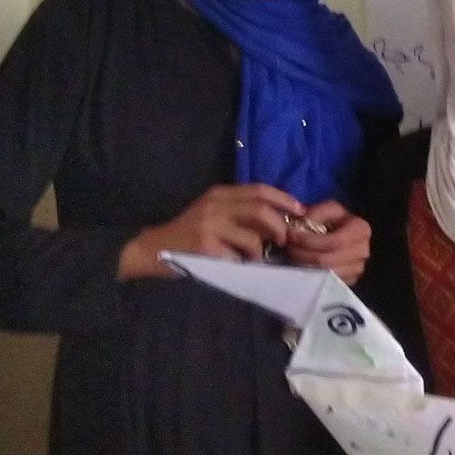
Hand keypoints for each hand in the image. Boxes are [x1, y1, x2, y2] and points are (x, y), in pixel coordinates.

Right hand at [117, 183, 301, 279]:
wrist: (153, 248)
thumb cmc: (189, 235)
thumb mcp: (212, 214)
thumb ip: (240, 213)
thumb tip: (278, 222)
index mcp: (219, 194)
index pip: (259, 189)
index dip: (284, 199)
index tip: (300, 211)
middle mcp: (215, 205)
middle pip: (261, 210)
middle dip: (279, 227)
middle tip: (282, 241)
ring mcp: (210, 225)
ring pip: (253, 238)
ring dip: (259, 252)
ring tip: (251, 258)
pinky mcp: (206, 246)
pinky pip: (238, 258)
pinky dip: (241, 264)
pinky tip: (232, 265)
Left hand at [282, 201, 371, 283]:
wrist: (339, 235)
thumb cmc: (332, 221)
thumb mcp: (327, 209)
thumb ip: (317, 213)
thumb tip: (304, 224)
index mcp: (361, 230)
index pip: (334, 241)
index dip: (310, 240)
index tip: (291, 235)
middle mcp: (363, 251)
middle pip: (328, 260)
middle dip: (304, 254)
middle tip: (289, 247)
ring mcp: (358, 269)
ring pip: (326, 273)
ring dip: (305, 265)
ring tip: (294, 255)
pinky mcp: (350, 280)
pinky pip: (329, 283)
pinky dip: (313, 275)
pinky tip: (303, 264)